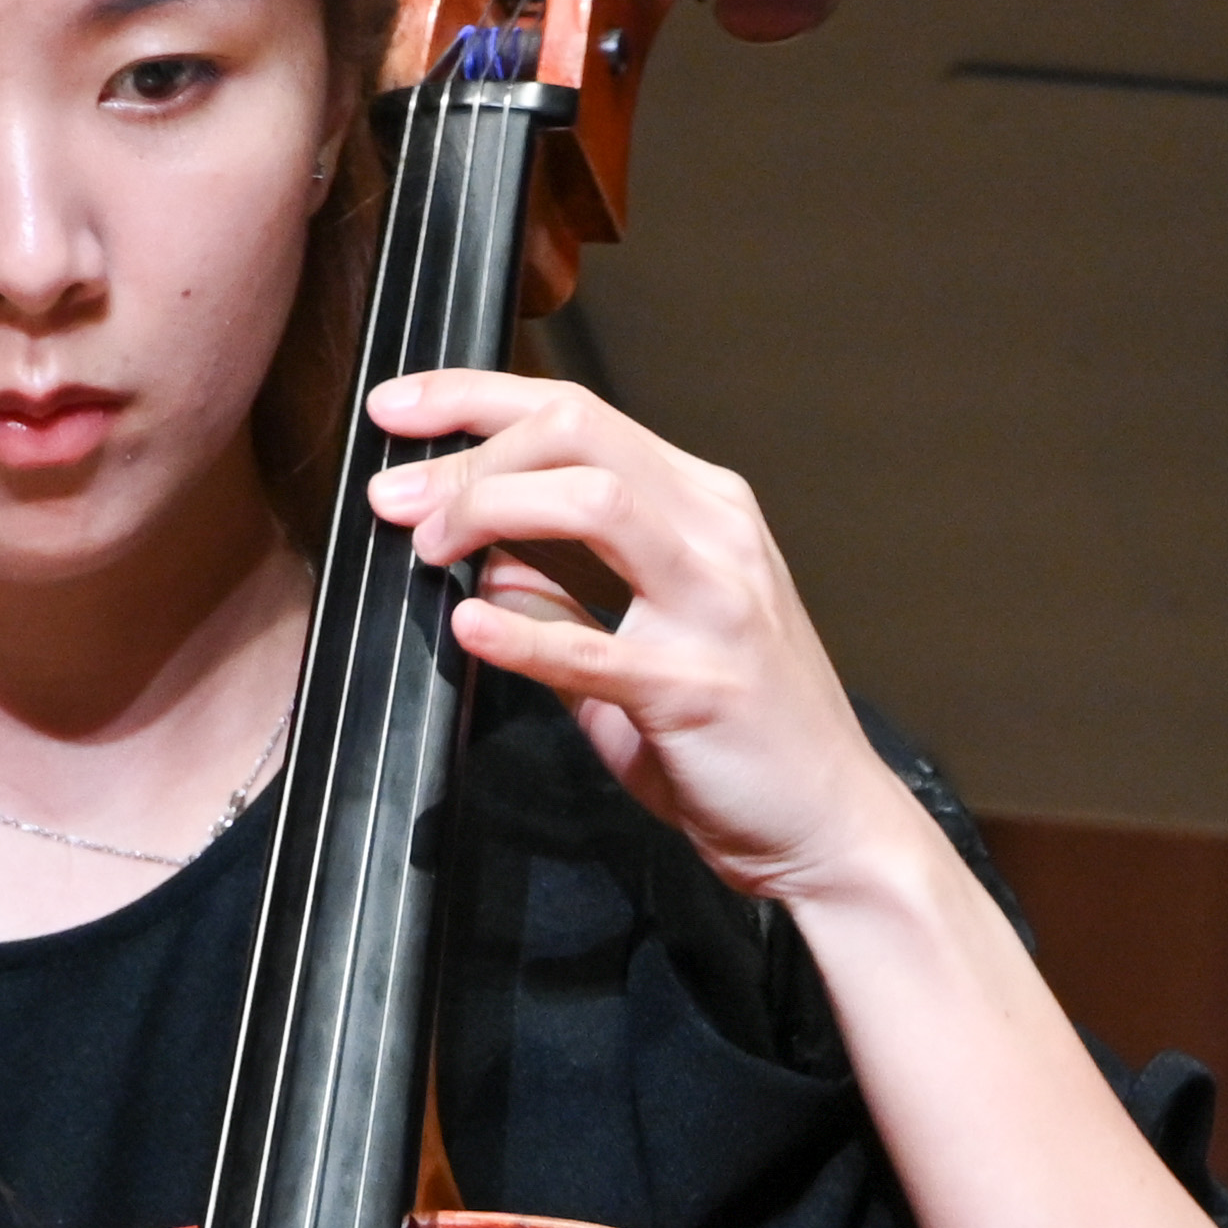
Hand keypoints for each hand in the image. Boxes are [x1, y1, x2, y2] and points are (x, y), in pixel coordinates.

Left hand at [365, 371, 919, 901]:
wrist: (832, 827)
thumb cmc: (741, 740)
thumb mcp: (645, 646)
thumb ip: (566, 597)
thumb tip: (482, 560)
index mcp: (705, 509)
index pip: (579, 415)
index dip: (475, 399)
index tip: (398, 409)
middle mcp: (717, 535)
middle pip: (578, 432)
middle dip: (468, 450)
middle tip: (395, 498)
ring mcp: (714, 607)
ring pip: (593, 500)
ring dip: (488, 508)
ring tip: (427, 549)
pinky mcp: (697, 689)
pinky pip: (594, 645)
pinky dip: (520, 630)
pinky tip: (467, 625)